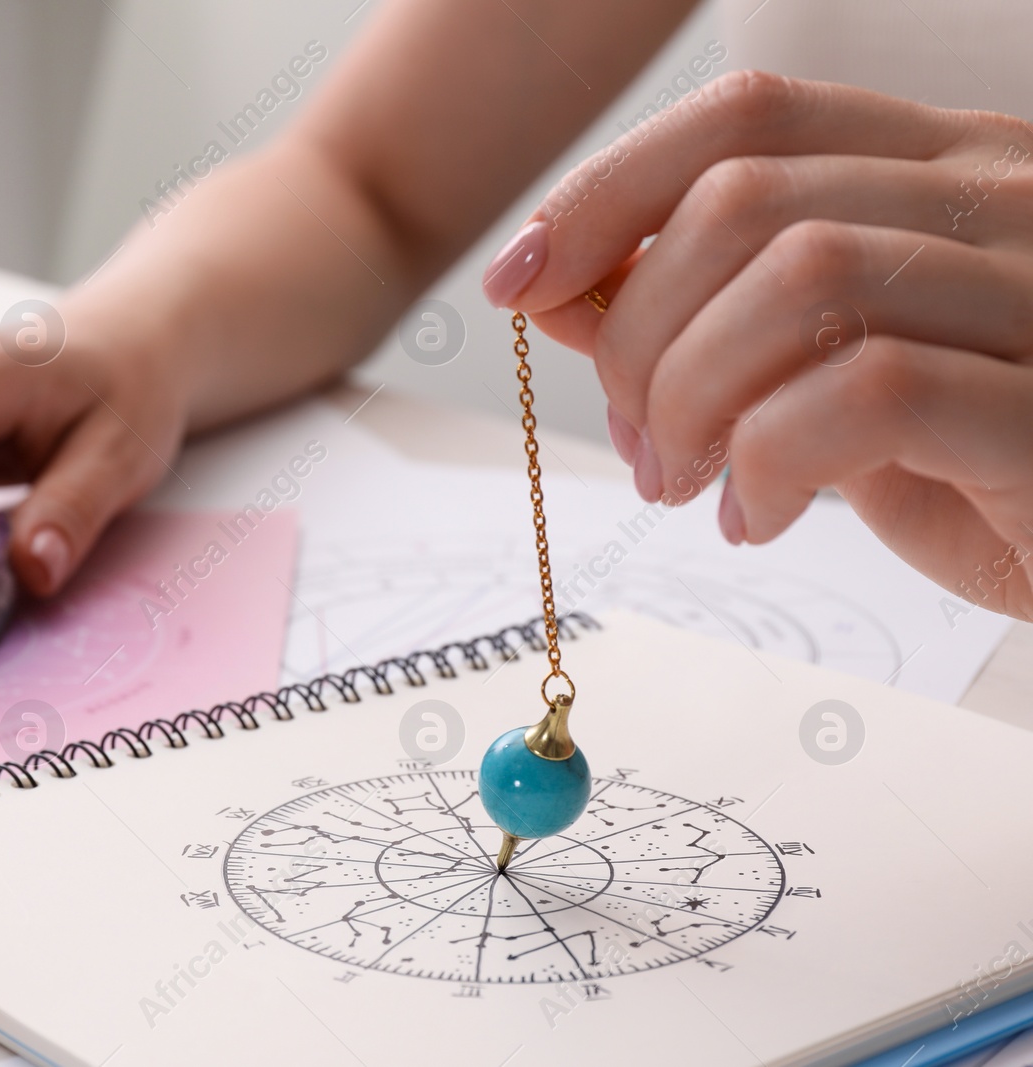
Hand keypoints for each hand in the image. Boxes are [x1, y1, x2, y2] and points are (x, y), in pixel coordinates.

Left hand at [484, 71, 1032, 620]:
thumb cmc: (979, 461)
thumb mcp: (820, 375)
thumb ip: (704, 318)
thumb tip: (559, 287)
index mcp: (943, 167)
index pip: (747, 118)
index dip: (605, 190)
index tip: (519, 280)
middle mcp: (1003, 198)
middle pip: (744, 200)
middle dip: (637, 329)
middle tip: (635, 436)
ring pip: (802, 275)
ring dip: (692, 394)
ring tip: (685, 479)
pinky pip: (868, 392)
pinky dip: (771, 461)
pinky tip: (758, 516)